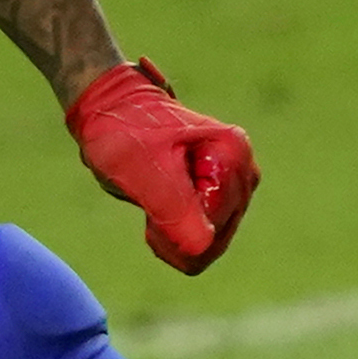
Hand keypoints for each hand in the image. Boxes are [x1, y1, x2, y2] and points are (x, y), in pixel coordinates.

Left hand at [66, 61, 257, 273]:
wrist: (113, 112)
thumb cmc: (125, 134)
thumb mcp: (143, 171)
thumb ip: (173, 208)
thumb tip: (203, 246)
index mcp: (233, 155)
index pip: (212, 231)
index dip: (173, 229)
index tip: (149, 196)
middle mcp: (244, 171)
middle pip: (215, 241)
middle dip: (174, 233)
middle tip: (149, 197)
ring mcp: (237, 186)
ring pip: (209, 245)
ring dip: (173, 233)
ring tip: (154, 198)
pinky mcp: (225, 198)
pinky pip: (204, 241)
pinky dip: (176, 233)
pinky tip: (160, 205)